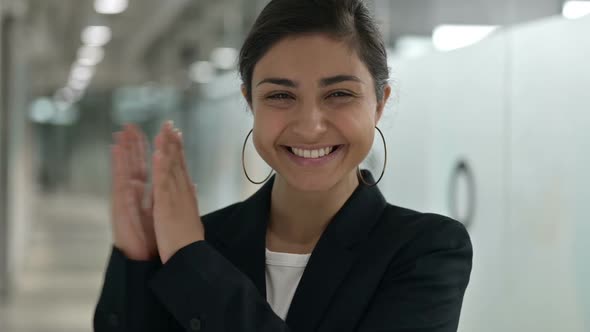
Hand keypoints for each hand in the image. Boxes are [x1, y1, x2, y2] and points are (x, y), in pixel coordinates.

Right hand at [110, 124, 157, 260]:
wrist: (145, 259)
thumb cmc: (153, 236)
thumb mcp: (162, 210)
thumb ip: (163, 194)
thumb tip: (170, 182)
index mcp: (147, 192)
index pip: (148, 165)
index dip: (148, 148)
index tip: (148, 132)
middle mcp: (134, 194)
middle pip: (133, 164)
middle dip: (131, 145)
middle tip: (128, 126)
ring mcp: (126, 201)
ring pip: (123, 172)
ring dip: (121, 154)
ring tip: (119, 136)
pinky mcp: (121, 210)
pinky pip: (120, 189)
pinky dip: (120, 175)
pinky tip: (119, 160)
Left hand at [152, 121, 204, 263]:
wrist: (190, 257)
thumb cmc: (189, 241)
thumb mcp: (192, 215)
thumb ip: (191, 199)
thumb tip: (193, 187)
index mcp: (185, 195)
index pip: (181, 167)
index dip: (178, 150)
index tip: (176, 135)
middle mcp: (182, 192)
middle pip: (177, 163)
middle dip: (173, 143)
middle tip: (169, 124)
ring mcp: (175, 197)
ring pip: (171, 168)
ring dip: (168, 148)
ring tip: (165, 130)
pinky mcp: (166, 205)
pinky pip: (163, 182)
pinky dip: (161, 167)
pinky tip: (159, 153)